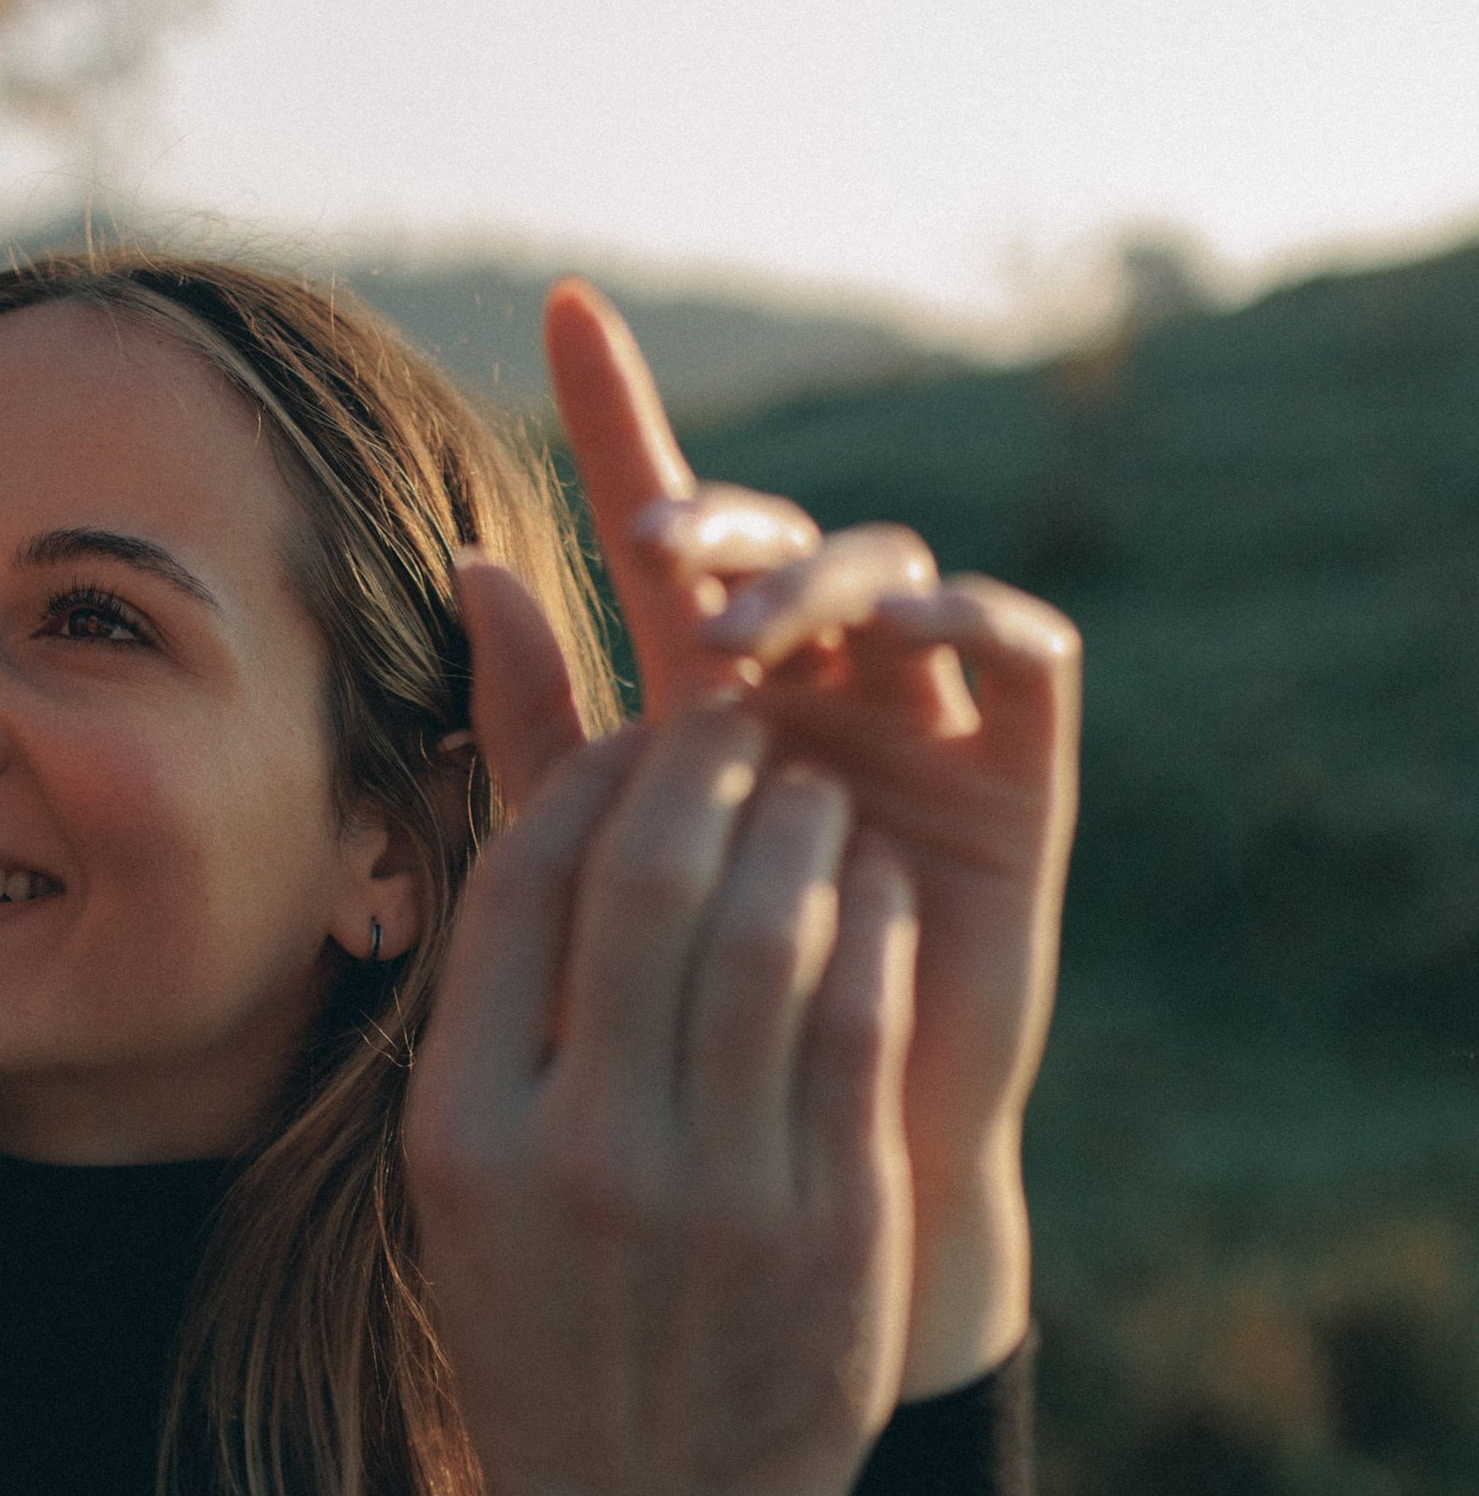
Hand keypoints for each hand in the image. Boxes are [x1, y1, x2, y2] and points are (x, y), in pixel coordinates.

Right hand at [409, 578, 917, 1495]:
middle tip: (744, 729)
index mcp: (466, 1131)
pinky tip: (874, 893)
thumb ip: (493, 1012)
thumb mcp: (465, 1185)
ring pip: (771, 927)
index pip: (524, 881)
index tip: (634, 742)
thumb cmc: (550, 1333)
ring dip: (805, 826)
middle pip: (649, 874)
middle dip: (707, 766)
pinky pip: (861, 1016)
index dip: (590, 775)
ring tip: (817, 795)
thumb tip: (532, 812)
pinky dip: (873, 924)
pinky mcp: (832, 1217)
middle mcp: (581, 1148)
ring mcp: (716, 1186)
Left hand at [524, 284, 1079, 1399]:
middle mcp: (817, 693)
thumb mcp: (591, 871)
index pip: (663, 526)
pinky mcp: (1016, 788)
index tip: (565, 307)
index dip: (622, 415)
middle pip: (784, 543)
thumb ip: (536, 728)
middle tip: (654, 559)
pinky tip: (915, 626)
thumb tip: (467, 563)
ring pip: (900, 577)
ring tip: (751, 625)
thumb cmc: (685, 1040)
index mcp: (706, 699)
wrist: (805, 1189)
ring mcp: (921, 731)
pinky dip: (980, 617)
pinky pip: (1027, 659)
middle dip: (723, 525)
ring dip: (828, 574)